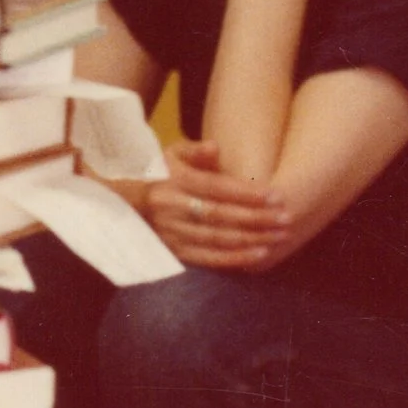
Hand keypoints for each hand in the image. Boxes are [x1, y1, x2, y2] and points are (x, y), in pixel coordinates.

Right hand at [137, 140, 290, 269]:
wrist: (120, 202)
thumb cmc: (155, 173)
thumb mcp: (168, 154)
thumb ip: (194, 150)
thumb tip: (216, 148)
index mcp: (174, 180)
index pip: (217, 188)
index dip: (247, 194)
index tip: (277, 197)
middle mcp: (172, 207)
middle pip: (221, 215)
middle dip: (258, 218)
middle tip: (287, 218)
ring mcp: (172, 232)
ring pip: (218, 238)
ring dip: (253, 239)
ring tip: (281, 236)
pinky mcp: (174, 251)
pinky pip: (209, 258)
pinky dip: (236, 258)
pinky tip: (260, 255)